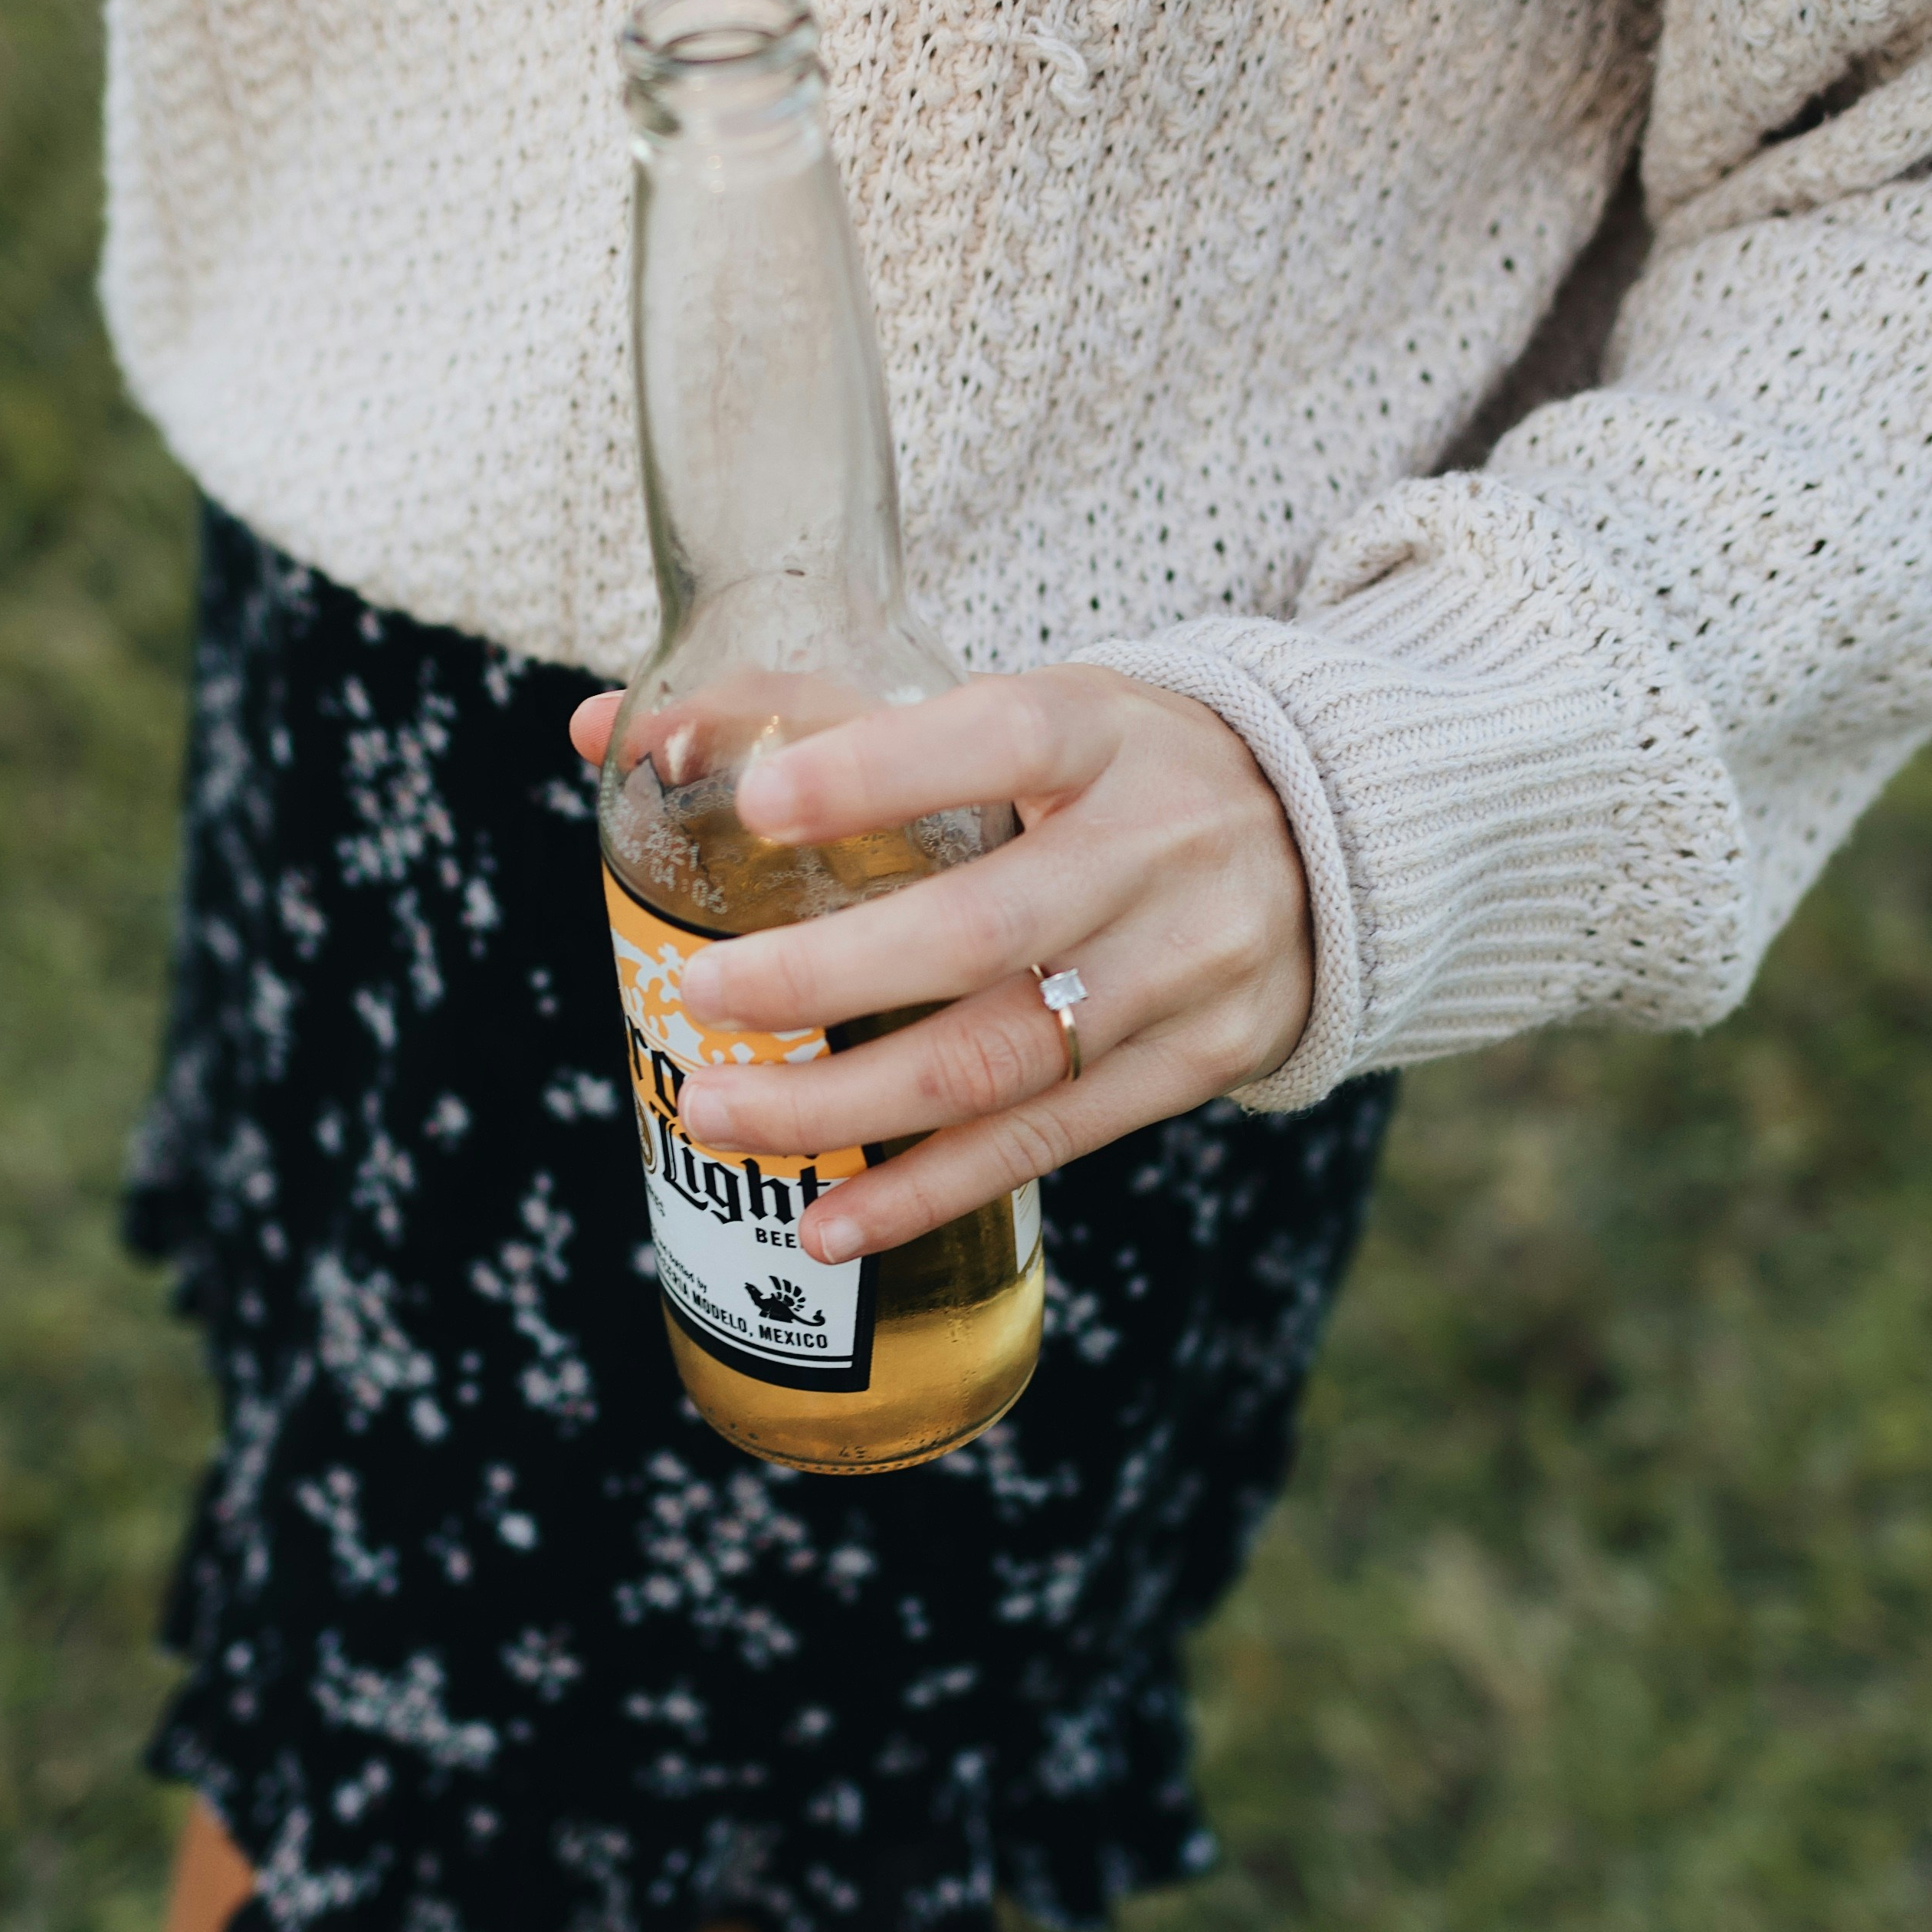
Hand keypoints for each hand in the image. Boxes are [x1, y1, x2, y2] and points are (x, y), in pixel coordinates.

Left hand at [566, 668, 1313, 1260]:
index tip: (756, 803)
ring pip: (1005, 1058)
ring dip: (852, 1106)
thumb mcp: (1017, 708)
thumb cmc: (1111, 767)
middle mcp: (1157, 847)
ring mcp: (1185, 967)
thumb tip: (596, 734)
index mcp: (1103, 730)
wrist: (1335, 842)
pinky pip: (1050, 1141)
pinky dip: (932, 1189)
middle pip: (984, 929)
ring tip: (718, 1117)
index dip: (878, 773)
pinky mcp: (1199, 1061)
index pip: (995, 738)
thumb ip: (817, 716)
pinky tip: (832, 1223)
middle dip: (827, 976)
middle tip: (699, 998)